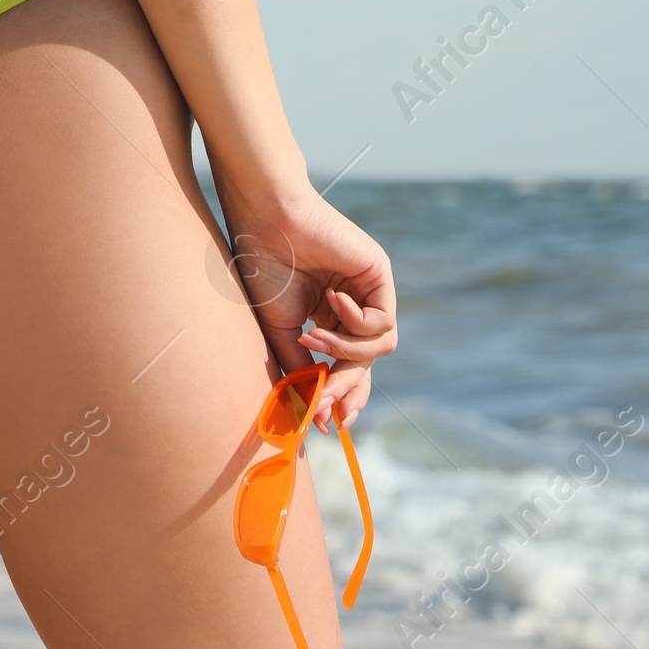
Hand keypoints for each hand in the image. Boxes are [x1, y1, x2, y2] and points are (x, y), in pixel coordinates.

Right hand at [219, 178, 396, 432]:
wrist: (268, 224)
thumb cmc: (265, 269)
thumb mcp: (283, 332)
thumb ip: (302, 370)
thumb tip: (317, 416)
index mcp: (327, 318)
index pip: (348, 366)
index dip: (343, 395)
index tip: (331, 424)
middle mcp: (351, 306)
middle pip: (366, 363)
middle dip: (346, 386)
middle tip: (327, 405)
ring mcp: (367, 291)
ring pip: (378, 348)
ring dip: (344, 352)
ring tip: (313, 337)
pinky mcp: (379, 275)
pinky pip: (383, 323)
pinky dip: (356, 323)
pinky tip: (331, 300)